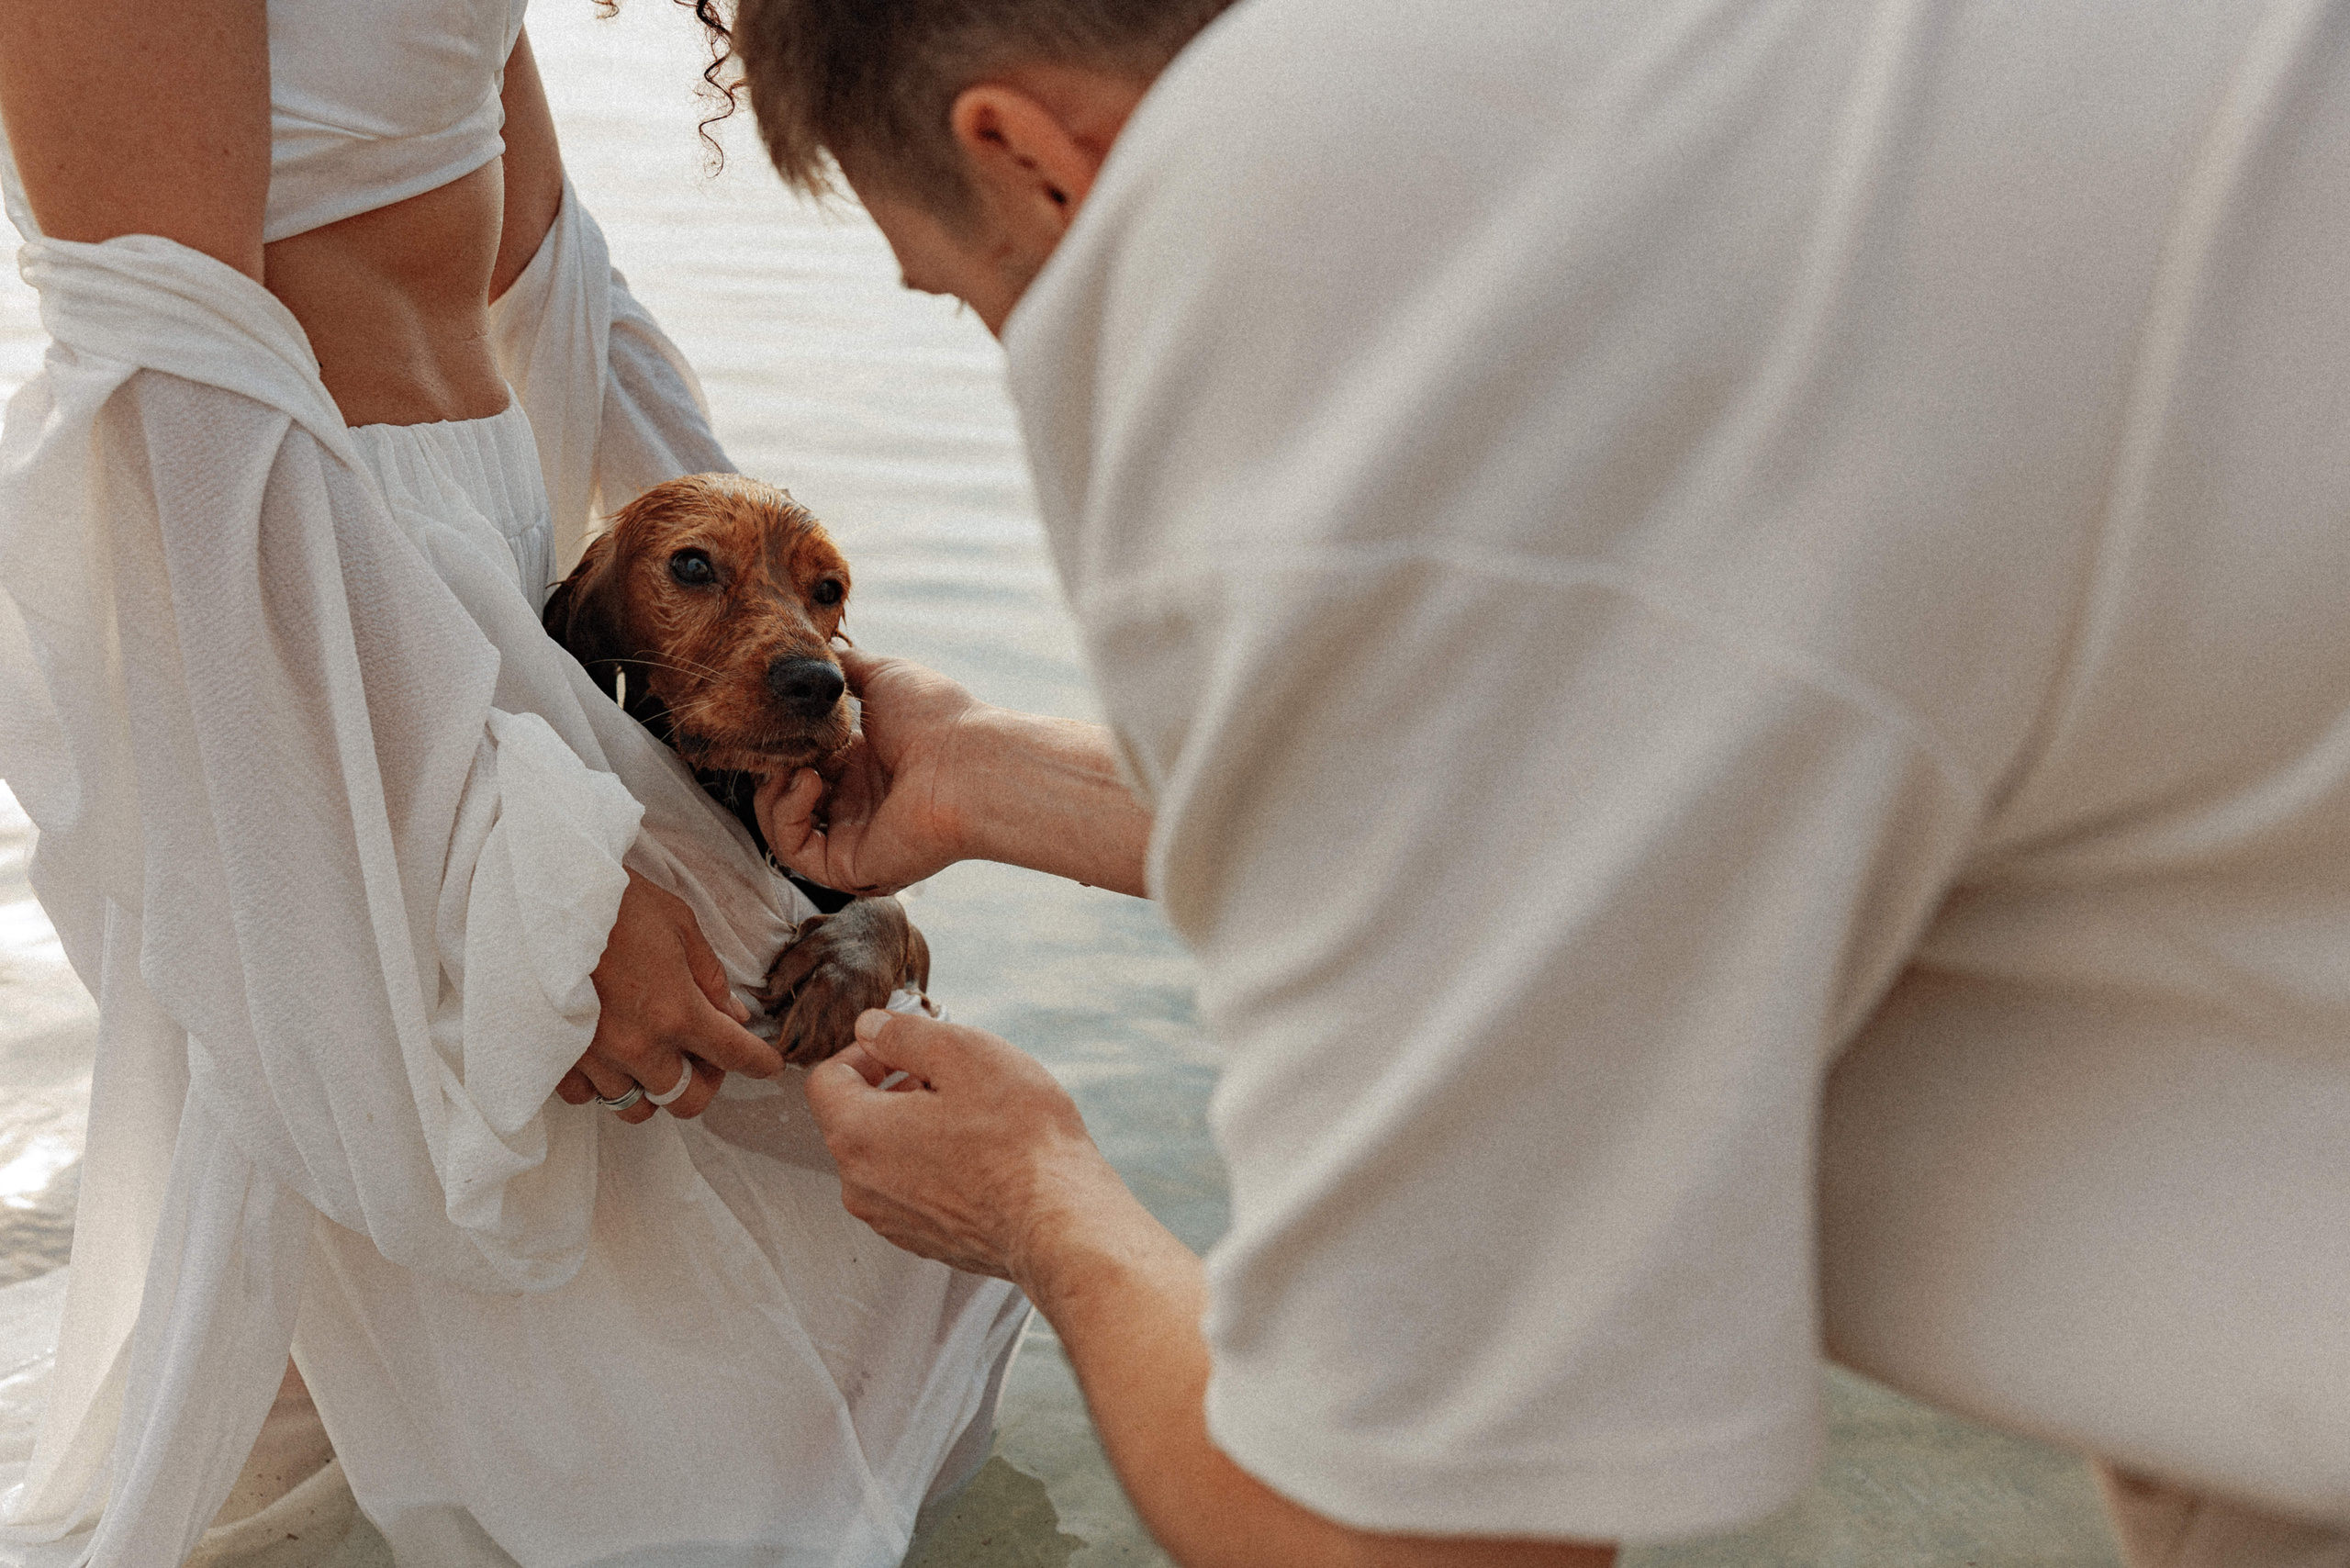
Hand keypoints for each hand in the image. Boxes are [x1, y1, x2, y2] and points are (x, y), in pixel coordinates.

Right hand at [558, 870, 784, 1123]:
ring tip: (652, 1051)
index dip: (760, 1063)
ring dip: (652, 1084)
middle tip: (702, 1053)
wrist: (547, 896)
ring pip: (636, 1106)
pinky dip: (603, 1082)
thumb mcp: (680, 925)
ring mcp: (595, 1057)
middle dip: (703, 1082)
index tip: (768, 1064)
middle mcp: (639, 1045)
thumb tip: (733, 1015)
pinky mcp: (556, 1057)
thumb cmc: (616, 902)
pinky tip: (608, 1052)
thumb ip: (710, 977)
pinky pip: (586, 1096)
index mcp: (678, 1012)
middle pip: (687, 1100)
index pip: (736, 1056)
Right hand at [755, 648, 988, 895]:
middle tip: (777, 745)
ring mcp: (854, 837)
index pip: (803, 762)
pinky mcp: (850, 867)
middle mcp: (859, 804)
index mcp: (866, 765)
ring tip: (798, 766)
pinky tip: (808, 783)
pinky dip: (787, 817)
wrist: (968, 763)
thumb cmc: (936, 718)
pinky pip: (795, 853)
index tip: (776, 720)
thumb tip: (817, 654)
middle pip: (787, 797)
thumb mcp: (883, 677)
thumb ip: (847, 666)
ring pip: (783, 829)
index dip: (783, 743)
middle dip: (772, 769)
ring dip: (773, 794)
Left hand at [803, 1008, 1122, 1282]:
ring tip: (971, 1117)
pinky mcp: (923, 1239)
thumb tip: (872, 1027)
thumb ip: (903, 1034)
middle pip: (855, 1119)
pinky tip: (979, 1156)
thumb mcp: (963, 1054)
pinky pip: (910, 1190)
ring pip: (884, 1156)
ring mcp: (891, 1219)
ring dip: (914, 1129)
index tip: (901, 1048)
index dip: (863, 1052)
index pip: (826, 1080)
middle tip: (948, 1077)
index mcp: (858, 1133)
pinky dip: (933, 1166)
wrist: (1059, 1222)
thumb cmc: (1019, 1142)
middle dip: (894, 1088)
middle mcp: (861, 1184)